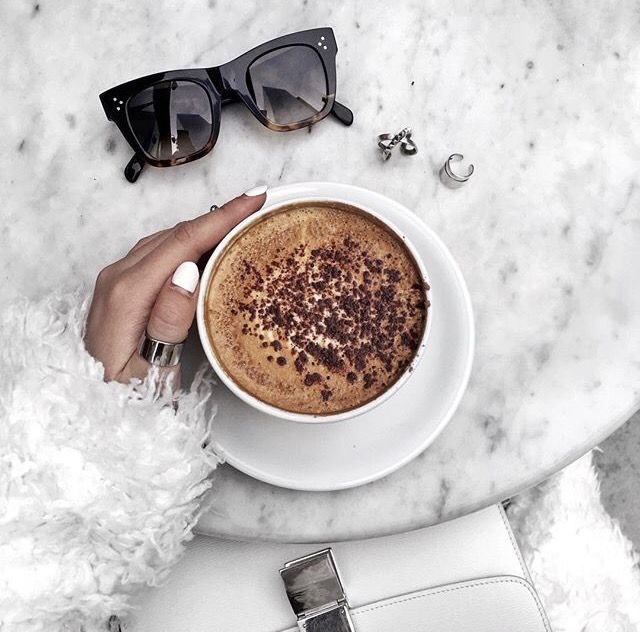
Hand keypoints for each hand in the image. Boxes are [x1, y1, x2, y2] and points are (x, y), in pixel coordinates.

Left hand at [85, 187, 266, 383]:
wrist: (92, 407)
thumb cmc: (126, 397)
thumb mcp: (153, 371)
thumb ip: (168, 319)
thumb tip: (188, 270)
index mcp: (128, 294)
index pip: (182, 242)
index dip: (221, 218)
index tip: (253, 199)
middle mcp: (118, 278)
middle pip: (175, 234)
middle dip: (218, 216)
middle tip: (257, 207)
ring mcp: (117, 281)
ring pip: (167, 240)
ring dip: (204, 228)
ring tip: (239, 222)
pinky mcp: (122, 289)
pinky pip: (159, 254)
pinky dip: (187, 243)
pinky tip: (206, 248)